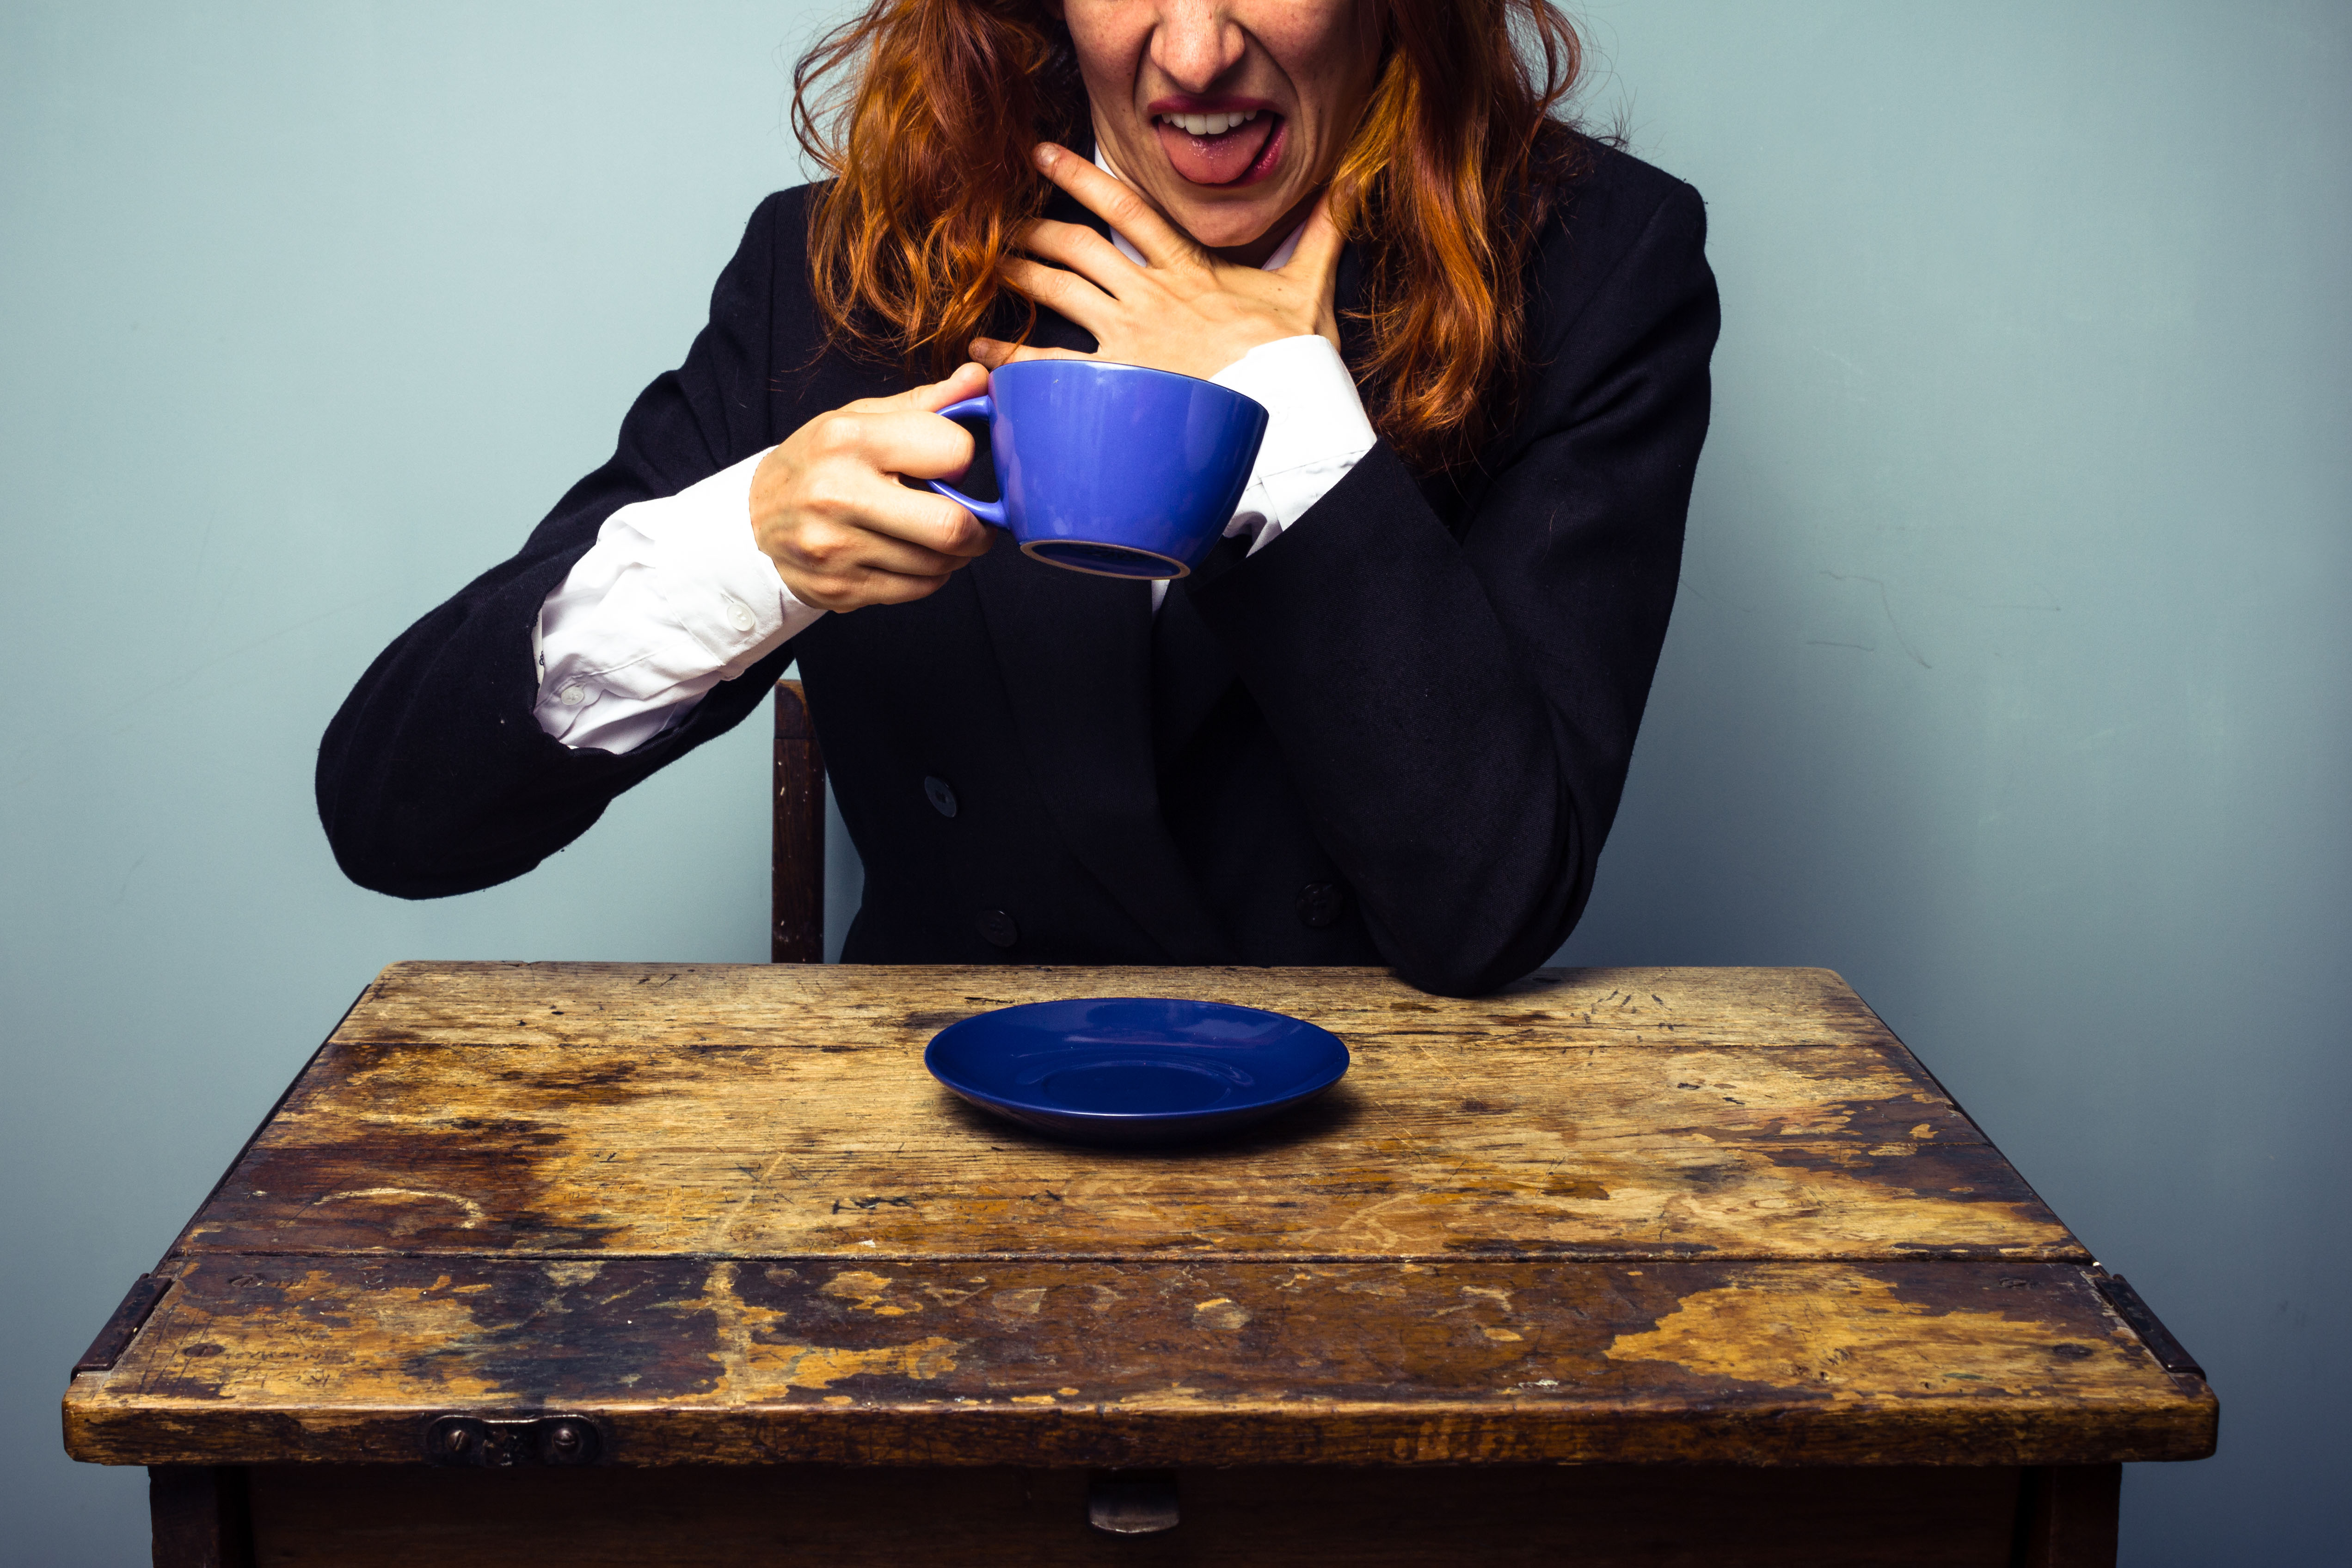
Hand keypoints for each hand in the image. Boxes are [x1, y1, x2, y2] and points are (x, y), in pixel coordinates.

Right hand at [749, 362, 995, 611]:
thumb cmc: (817, 462)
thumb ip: (925, 403)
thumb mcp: (860, 419)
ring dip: (954, 556)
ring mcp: (836, 548)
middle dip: (978, 529)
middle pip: (951, 526)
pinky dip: (929, 577)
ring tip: (938, 538)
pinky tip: (913, 558)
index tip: (953, 464)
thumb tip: (979, 378)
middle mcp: (838, 494)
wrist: (752, 520)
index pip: (951, 450)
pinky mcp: (840, 588)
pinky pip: (917, 590)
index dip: (963, 457)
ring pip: (939, 565)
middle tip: (977, 524)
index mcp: (848, 439)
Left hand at [971, 142, 1343, 378]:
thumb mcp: (1309, 288)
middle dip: (1033, 229)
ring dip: (1017, 275)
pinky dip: (1013, 354)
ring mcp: (1130, 338)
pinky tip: (983, 349)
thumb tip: (1348, 186)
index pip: (1125, 205)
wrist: (1288, 413)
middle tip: (1000, 222)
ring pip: (1058, 291)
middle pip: (1075, 246)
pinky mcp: (1119, 381)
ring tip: (986, 266)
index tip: (1045, 154)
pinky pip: (1052, 363)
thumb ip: (1321, 235)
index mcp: (1187, 267)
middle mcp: (1149, 295)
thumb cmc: (1294, 359)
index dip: (1080, 174)